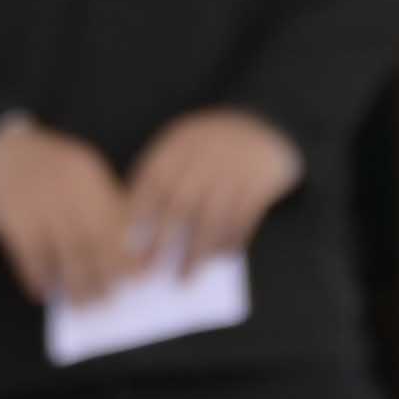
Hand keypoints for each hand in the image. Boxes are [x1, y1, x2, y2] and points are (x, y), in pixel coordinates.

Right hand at [0, 116, 137, 305]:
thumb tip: (123, 245)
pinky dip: (39, 278)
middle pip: (94, 238)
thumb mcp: (76, 170)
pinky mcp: (10, 219)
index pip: (118, 216)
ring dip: (76, 283)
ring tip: (85, 303)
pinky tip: (44, 293)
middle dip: (106, 273)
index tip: (140, 275)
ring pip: (65, 251)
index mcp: (88, 174)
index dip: (130, 250)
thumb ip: (99, 199)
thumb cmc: (42, 167)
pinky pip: (29, 256)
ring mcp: (38, 203)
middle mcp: (66, 188)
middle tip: (110, 298)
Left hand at [122, 110, 301, 274]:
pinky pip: (243, 218)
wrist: (272, 120)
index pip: (151, 183)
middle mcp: (206, 155)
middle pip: (179, 205)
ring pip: (212, 218)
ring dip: (196, 253)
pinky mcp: (262, 181)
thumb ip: (166, 174)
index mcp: (181, 144)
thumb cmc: (217, 142)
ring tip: (184, 278)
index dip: (136, 217)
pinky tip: (222, 258)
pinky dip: (231, 241)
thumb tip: (138, 227)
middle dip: (161, 242)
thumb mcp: (186, 143)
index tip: (125, 246)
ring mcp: (236, 169)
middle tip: (148, 273)